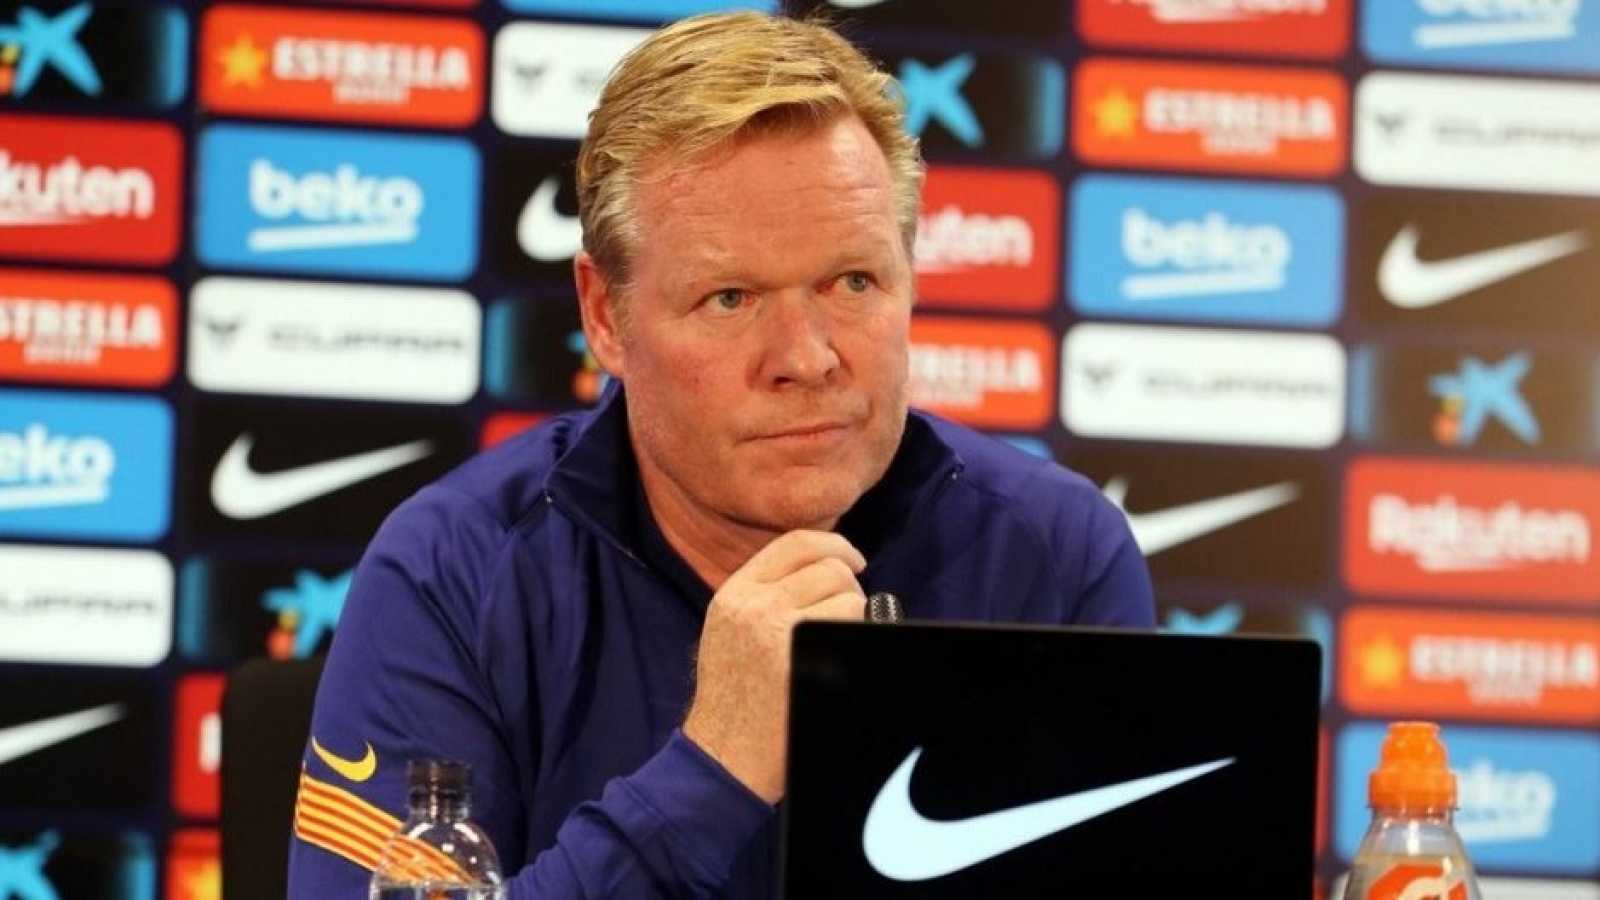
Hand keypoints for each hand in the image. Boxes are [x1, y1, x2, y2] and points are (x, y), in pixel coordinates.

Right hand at [682, 530, 866, 803]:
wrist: (723, 753)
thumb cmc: (732, 696)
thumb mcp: (728, 627)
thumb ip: (764, 593)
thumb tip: (822, 565)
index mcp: (736, 593)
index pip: (795, 543)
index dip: (834, 545)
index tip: (853, 559)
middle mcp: (757, 605)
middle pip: (830, 568)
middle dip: (849, 587)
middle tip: (847, 612)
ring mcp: (783, 632)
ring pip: (849, 596)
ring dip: (854, 615)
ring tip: (835, 642)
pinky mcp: (808, 658)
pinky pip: (852, 627)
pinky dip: (855, 638)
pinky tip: (837, 659)